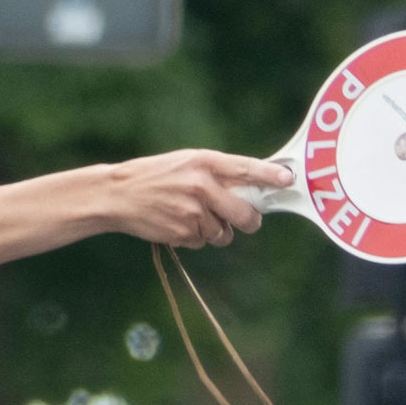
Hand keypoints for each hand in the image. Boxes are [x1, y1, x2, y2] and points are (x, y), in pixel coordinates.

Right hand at [116, 149, 296, 246]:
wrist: (117, 194)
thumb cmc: (156, 175)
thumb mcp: (186, 162)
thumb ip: (218, 173)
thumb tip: (253, 188)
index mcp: (204, 162)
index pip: (245, 169)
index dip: (270, 176)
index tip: (288, 180)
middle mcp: (201, 185)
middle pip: (245, 214)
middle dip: (249, 221)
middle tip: (246, 219)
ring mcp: (193, 211)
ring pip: (224, 233)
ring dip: (215, 230)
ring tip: (192, 214)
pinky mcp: (183, 232)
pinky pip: (204, 242)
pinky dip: (196, 237)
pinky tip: (178, 222)